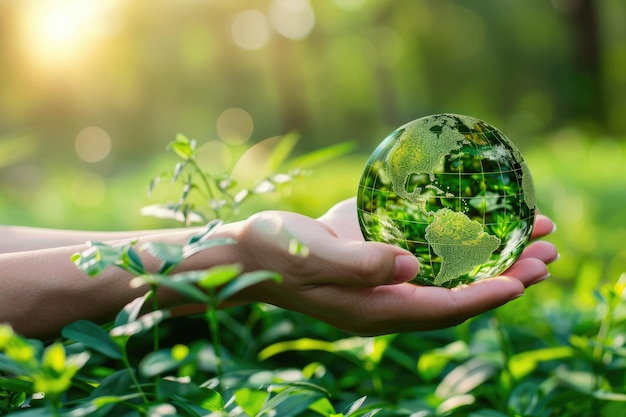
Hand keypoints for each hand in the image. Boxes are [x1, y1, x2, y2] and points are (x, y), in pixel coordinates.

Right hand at [230, 198, 557, 335]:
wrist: (247, 249)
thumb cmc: (274, 252)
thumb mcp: (313, 255)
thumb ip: (360, 264)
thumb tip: (410, 267)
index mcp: (375, 308)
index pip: (443, 309)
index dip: (486, 296)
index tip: (525, 279)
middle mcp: (386, 298)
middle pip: (459, 292)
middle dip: (505, 274)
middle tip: (548, 252)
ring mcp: (383, 278)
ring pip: (449, 272)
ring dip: (490, 255)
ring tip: (532, 235)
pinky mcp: (377, 256)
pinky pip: (427, 254)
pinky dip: (458, 240)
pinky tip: (478, 220)